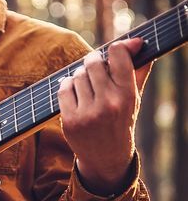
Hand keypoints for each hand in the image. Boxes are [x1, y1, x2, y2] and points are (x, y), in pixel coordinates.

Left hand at [58, 37, 150, 195]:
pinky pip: (63, 89)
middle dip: (93, 61)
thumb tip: (136, 42)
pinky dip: (67, 86)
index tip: (117, 49)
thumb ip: (138, 71)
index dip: (117, 47)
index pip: (118, 56)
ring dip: (80, 76)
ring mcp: (87, 113)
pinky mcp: (70, 120)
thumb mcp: (134, 100)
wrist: (106, 158)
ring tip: (87, 86)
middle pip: (93, 63)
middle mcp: (107, 103)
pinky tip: (74, 92)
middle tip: (95, 65)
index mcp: (127, 96)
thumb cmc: (121, 122)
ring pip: (76, 76)